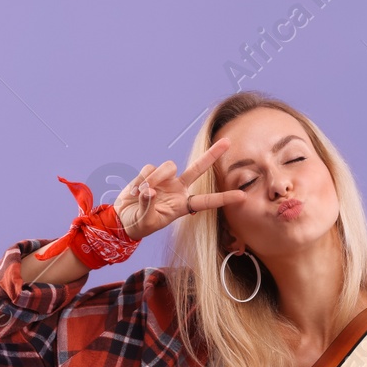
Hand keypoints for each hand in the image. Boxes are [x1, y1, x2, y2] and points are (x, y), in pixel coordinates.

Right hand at [113, 138, 246, 238]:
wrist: (123, 218)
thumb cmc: (138, 224)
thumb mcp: (145, 222)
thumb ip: (148, 206)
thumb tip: (149, 191)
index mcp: (183, 206)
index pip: (207, 201)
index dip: (224, 198)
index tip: (243, 196)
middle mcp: (178, 190)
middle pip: (199, 169)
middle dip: (212, 154)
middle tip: (228, 141)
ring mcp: (166, 180)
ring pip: (169, 166)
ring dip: (155, 177)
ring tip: (142, 192)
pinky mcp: (151, 173)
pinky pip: (150, 167)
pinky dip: (141, 178)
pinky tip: (136, 190)